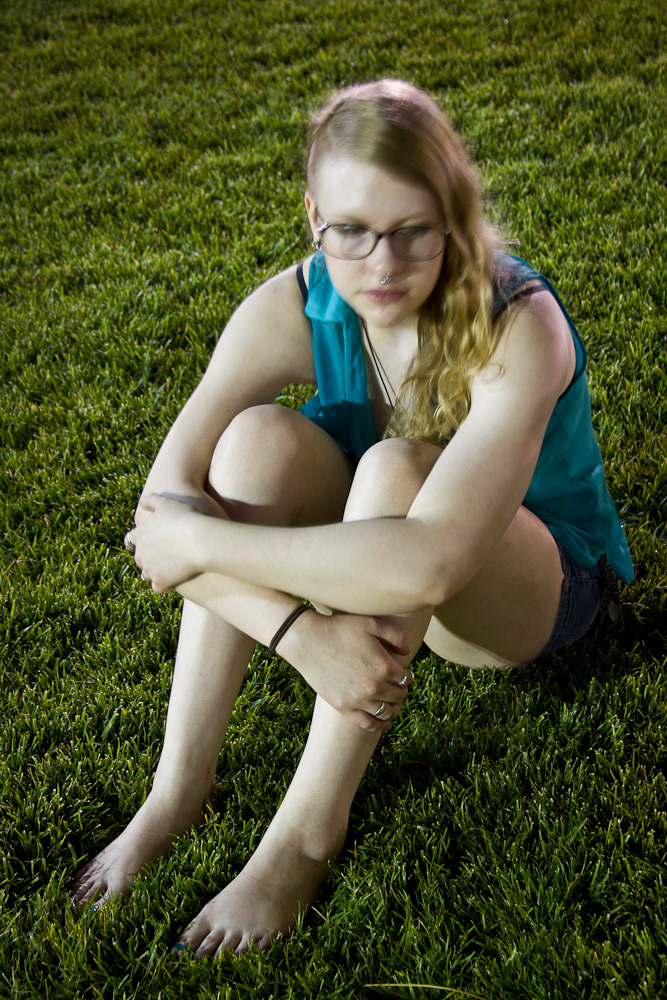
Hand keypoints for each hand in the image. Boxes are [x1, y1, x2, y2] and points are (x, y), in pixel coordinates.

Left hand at [125, 493, 213, 592]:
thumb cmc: (187, 518)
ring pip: (147, 574)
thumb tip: (142, 502)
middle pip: (139, 557)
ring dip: (157, 571)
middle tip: (168, 553)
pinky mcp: (161, 583)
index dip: (143, 539)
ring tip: (173, 567)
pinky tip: (176, 580)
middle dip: (150, 556)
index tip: (155, 539)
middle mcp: (140, 553)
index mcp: (139, 534)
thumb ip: (152, 501)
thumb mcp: (168, 502)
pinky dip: (165, 585)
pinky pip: (158, 588)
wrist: (201, 540)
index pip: (132, 539)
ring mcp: (149, 570)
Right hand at [282, 610, 412, 732]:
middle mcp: (374, 687)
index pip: (405, 678)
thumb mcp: (371, 623)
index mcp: (383, 666)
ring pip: (387, 712)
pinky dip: (380, 726)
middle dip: (401, 690)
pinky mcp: (344, 708)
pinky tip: (385, 723)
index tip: (401, 672)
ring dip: (394, 708)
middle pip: (399, 696)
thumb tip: (407, 653)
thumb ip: (396, 635)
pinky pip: (368, 724)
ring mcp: (358, 700)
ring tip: (393, 703)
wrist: (308, 640)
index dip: (406, 675)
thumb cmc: (339, 628)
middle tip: (397, 686)